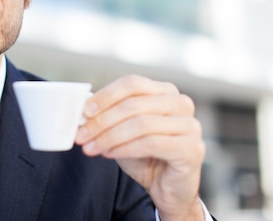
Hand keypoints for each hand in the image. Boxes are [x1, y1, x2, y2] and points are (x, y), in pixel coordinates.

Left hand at [74, 75, 205, 220]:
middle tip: (81, 135)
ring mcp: (190, 125)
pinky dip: (124, 148)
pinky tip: (109, 154)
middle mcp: (181, 103)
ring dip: (110, 136)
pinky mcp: (191, 148)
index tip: (85, 111)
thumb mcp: (122, 130)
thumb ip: (108, 116)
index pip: (132, 84)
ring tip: (91, 147)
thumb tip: (82, 107)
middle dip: (102, 120)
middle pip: (134, 104)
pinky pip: (150, 143)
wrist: (168, 189)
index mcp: (165, 92)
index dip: (106, 95)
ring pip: (141, 123)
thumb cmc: (146, 156)